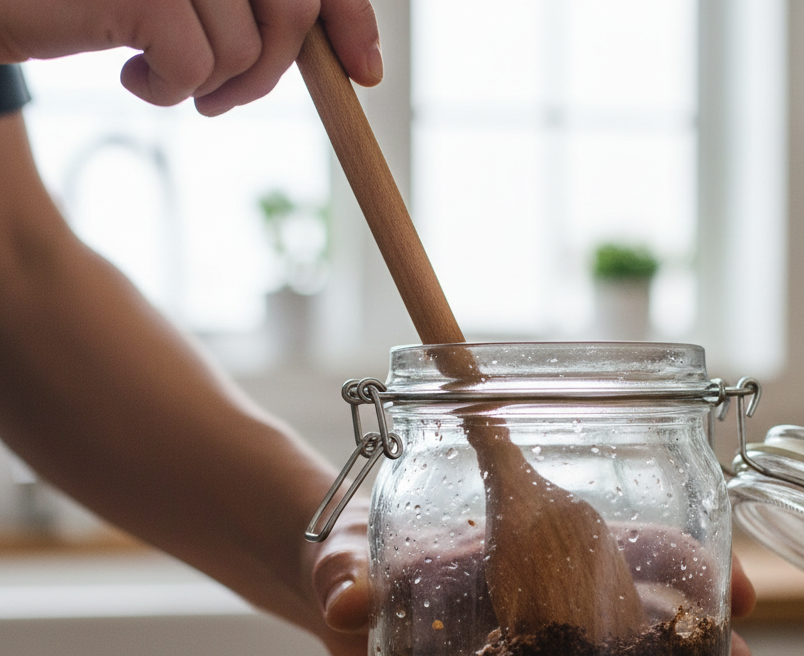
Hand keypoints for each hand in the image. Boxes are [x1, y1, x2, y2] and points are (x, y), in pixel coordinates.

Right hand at [0, 0, 381, 113]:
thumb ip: (263, 9)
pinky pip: (195, 66)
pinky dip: (169, 93)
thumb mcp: (195, 2)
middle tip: (220, 97)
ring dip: (211, 86)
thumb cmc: (99, 1)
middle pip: (292, 11)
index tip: (366, 72)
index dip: (349, 17)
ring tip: (159, 74)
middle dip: (268, 73)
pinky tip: (131, 77)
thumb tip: (364, 66)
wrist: (6, 0)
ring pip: (246, 49)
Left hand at [311, 510, 764, 655]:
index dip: (689, 563)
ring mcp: (543, 649)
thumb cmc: (353, 555)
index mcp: (528, 543)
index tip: (737, 590)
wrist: (337, 592)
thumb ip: (347, 572)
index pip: (628, 540)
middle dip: (711, 646)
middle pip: (653, 612)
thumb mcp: (349, 554)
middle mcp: (550, 593)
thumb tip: (344, 602)